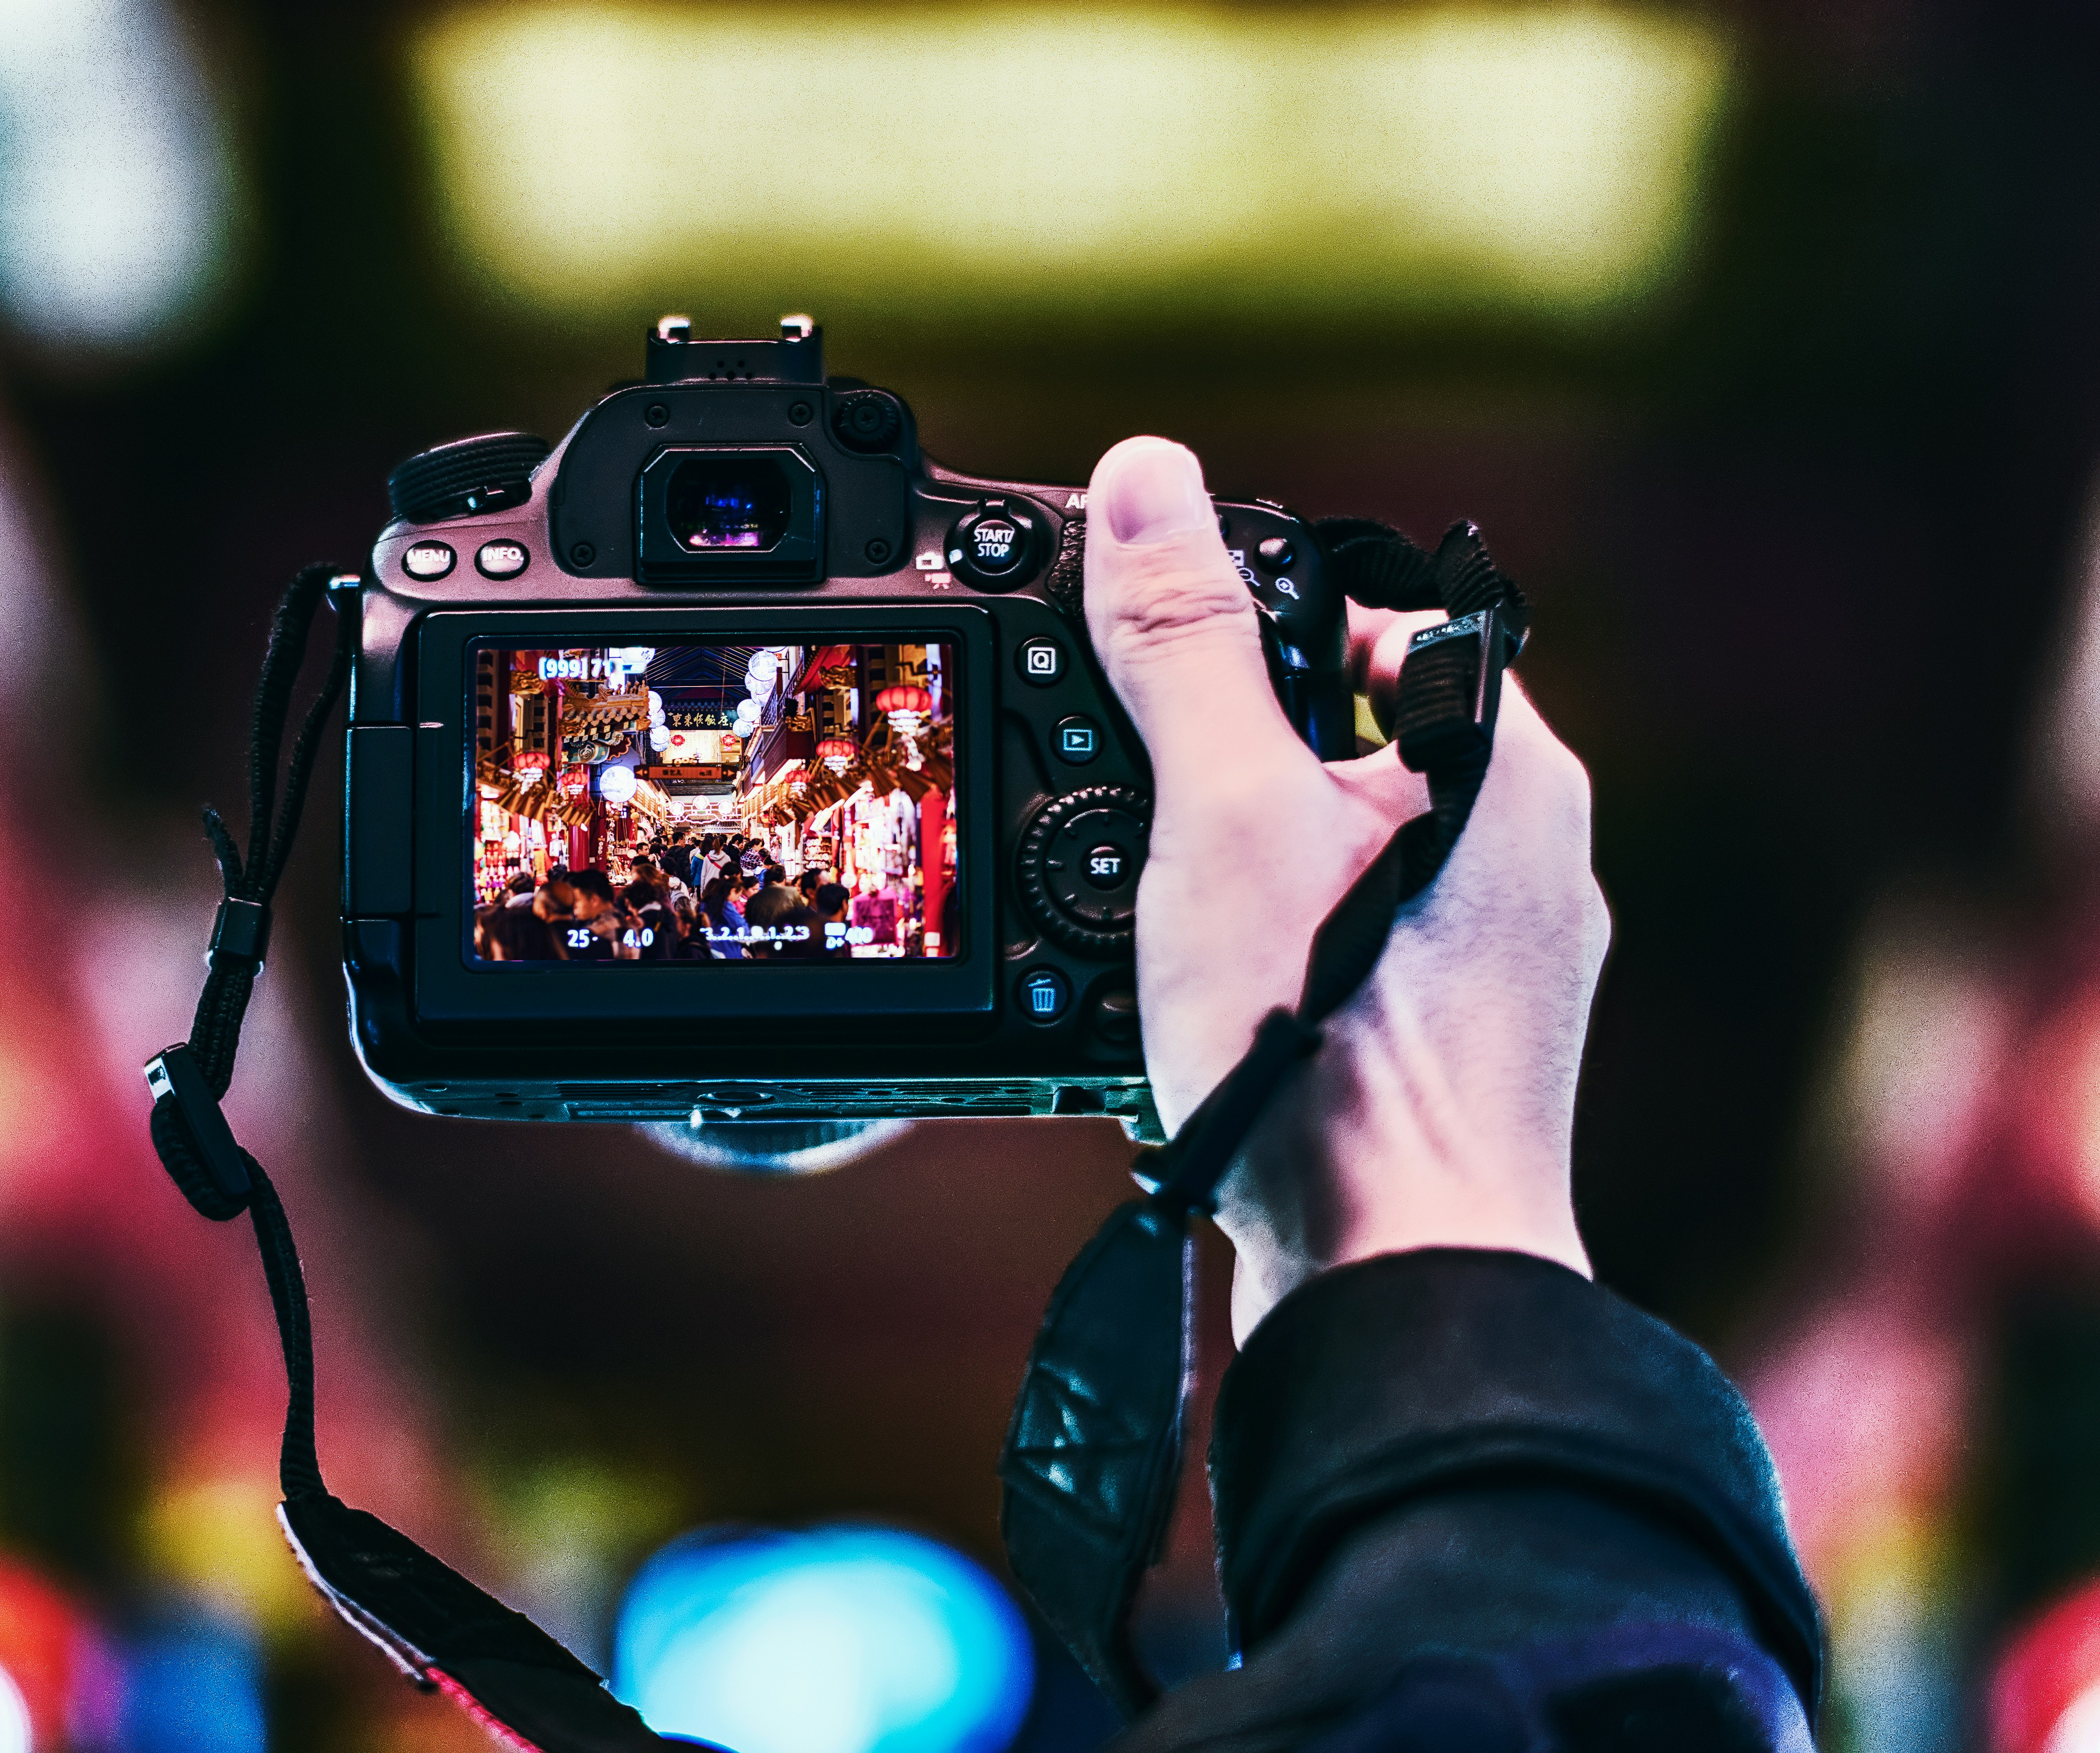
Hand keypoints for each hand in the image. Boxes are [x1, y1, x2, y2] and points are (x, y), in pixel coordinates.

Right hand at [1082, 437, 1606, 1341]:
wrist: (1392, 1287)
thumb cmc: (1333, 1055)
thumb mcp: (1228, 812)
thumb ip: (1189, 643)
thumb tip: (1149, 479)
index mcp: (1503, 767)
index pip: (1382, 621)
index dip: (1260, 623)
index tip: (1166, 667)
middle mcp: (1525, 859)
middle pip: (1353, 741)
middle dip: (1236, 759)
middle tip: (1144, 806)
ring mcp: (1496, 968)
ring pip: (1342, 857)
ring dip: (1244, 866)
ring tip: (1170, 921)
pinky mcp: (1453, 1055)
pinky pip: (1345, 955)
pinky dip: (1270, 959)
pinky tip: (1209, 1006)